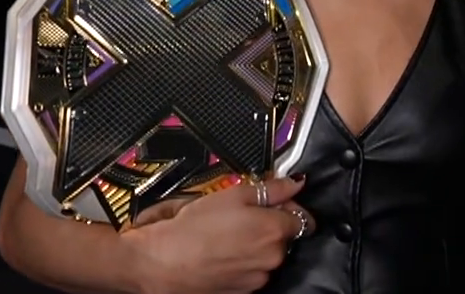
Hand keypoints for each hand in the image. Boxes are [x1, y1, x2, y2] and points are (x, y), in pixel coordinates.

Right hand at [122, 176, 312, 293]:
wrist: (162, 263)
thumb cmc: (193, 229)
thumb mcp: (234, 195)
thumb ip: (272, 188)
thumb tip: (295, 182)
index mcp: (275, 230)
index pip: (302, 217)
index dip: (287, 207)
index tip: (272, 203)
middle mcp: (273, 257)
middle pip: (284, 237)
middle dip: (269, 226)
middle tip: (241, 218)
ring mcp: (259, 278)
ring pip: (267, 256)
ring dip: (255, 246)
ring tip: (226, 237)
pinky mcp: (244, 292)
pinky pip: (251, 273)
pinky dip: (242, 264)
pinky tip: (222, 254)